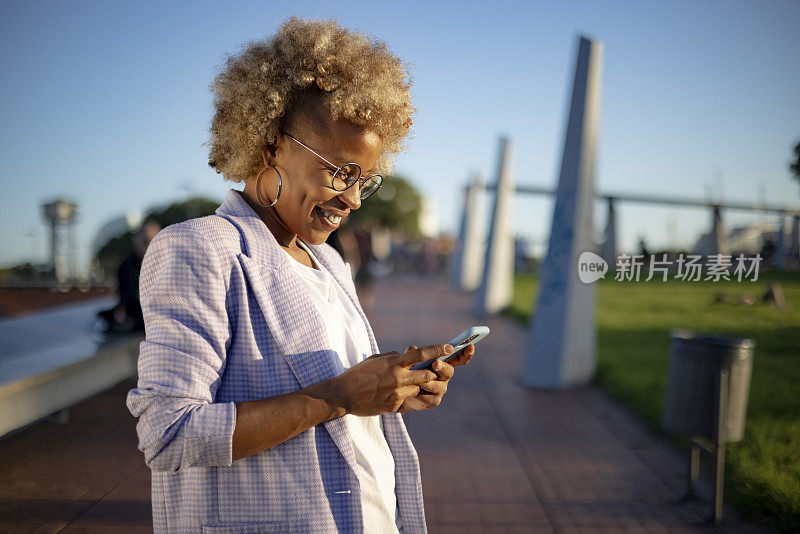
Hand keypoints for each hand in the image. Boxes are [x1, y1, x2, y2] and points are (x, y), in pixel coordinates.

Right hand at [328, 344, 452, 415]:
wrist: (344, 395)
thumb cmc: (359, 373)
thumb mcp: (376, 359)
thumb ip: (394, 357)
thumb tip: (405, 355)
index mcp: (393, 363)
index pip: (420, 354)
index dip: (437, 350)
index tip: (449, 347)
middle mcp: (398, 378)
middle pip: (427, 374)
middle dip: (431, 372)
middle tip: (432, 370)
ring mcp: (397, 393)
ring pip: (418, 389)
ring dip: (415, 386)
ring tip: (400, 384)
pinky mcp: (394, 405)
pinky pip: (406, 399)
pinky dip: (403, 396)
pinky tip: (388, 394)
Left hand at [397, 344, 475, 413]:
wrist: (399, 391)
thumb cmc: (408, 371)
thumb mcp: (409, 359)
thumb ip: (413, 353)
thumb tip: (413, 349)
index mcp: (443, 362)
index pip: (458, 357)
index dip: (466, 353)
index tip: (470, 346)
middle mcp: (445, 375)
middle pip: (449, 371)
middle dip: (443, 367)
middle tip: (435, 363)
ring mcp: (441, 388)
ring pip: (438, 385)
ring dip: (428, 381)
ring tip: (418, 380)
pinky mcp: (434, 400)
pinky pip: (430, 397)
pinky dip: (421, 393)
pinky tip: (413, 391)